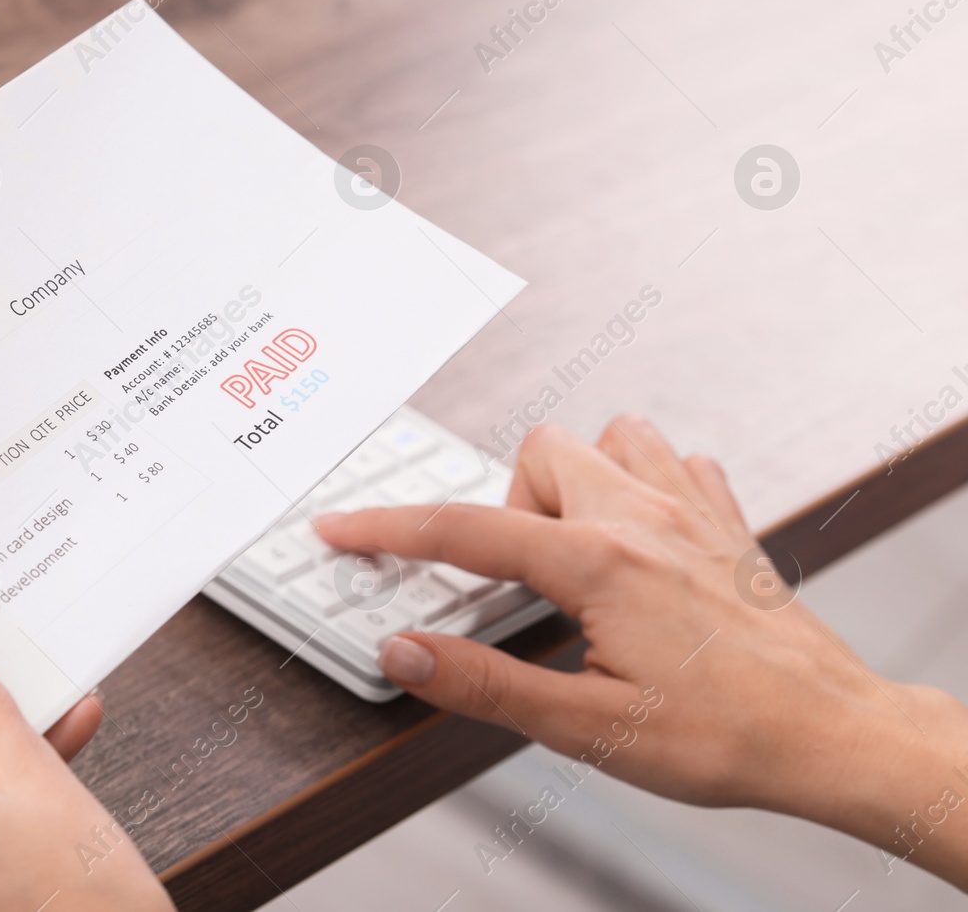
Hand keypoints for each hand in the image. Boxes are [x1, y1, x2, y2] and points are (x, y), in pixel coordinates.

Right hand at [315, 415, 967, 886]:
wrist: (834, 735)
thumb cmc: (726, 736)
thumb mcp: (588, 728)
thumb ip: (485, 684)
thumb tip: (405, 652)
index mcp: (598, 563)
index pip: (465, 530)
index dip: (388, 527)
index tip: (340, 525)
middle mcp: (642, 517)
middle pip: (539, 455)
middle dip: (505, 504)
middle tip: (512, 576)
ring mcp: (691, 511)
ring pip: (608, 438)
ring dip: (574, 478)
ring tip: (571, 547)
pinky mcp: (727, 522)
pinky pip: (675, 460)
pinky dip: (642, 479)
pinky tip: (640, 533)